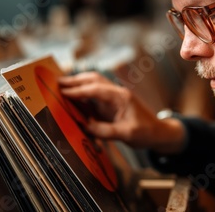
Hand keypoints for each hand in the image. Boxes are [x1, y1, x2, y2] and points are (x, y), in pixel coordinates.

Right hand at [58, 71, 185, 152]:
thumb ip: (106, 131)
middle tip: (57, 82)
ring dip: (79, 83)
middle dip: (76, 80)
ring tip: (61, 85)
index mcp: (121, 97)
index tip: (63, 92)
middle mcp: (117, 93)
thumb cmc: (145, 133)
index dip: (79, 90)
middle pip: (94, 79)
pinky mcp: (112, 104)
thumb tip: (85, 126)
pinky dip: (83, 93)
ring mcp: (114, 97)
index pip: (96, 90)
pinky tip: (72, 96)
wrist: (158, 132)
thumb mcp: (127, 135)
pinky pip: (95, 95)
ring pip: (94, 84)